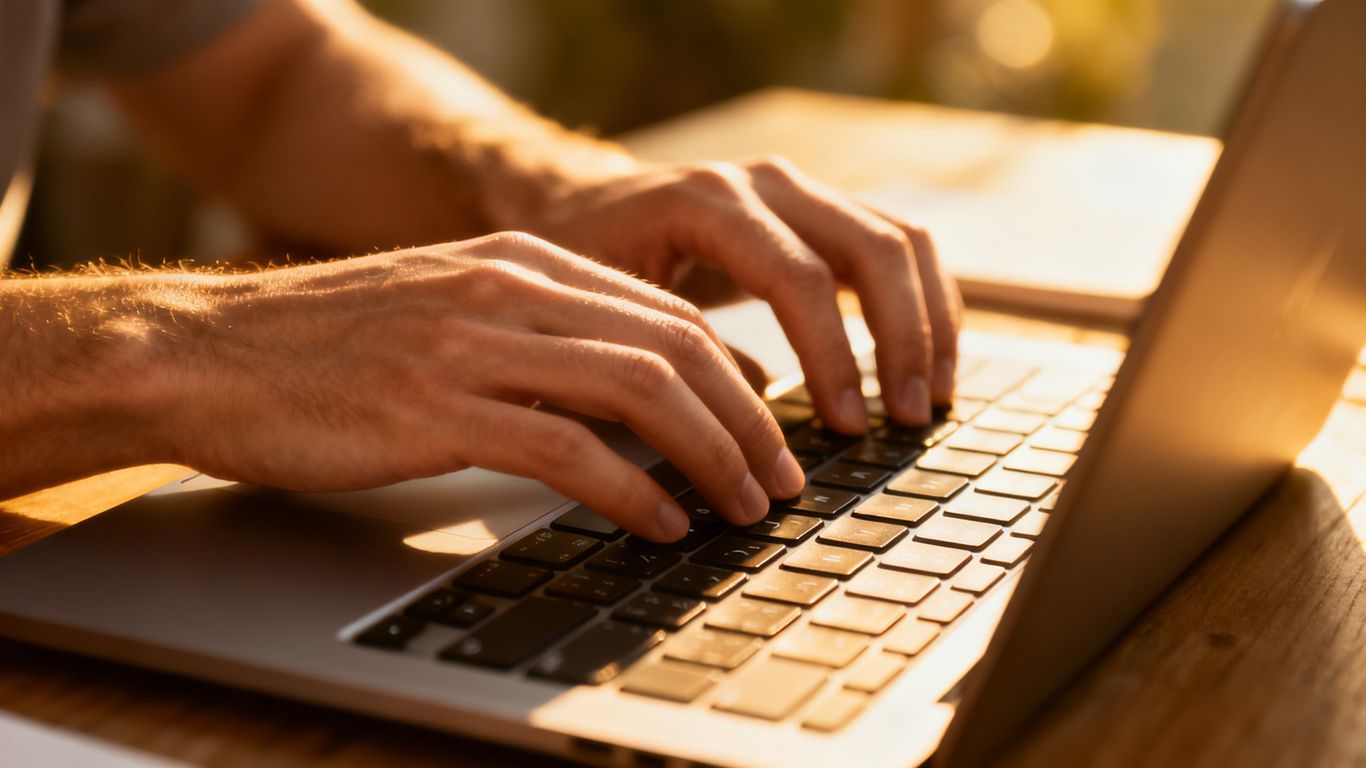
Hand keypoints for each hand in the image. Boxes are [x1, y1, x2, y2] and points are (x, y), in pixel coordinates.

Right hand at [163, 234, 805, 540]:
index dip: (736, 380)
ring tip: (741, 507)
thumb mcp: (449, 313)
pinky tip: (661, 521)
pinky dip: (633, 489)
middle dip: (747, 424)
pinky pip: (569, 448)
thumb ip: (539, 338)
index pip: (668, 315)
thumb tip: (628, 396)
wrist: (208, 352)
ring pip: (639, 389)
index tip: (766, 433)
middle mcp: (511, 289)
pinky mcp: (437, 406)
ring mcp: (474, 343)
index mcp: (523, 262)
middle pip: (675, 348)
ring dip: (710, 456)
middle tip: (777, 482)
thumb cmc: (329, 346)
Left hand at [519, 156, 962, 432]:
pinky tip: (926, 364)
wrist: (578, 200)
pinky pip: (898, 246)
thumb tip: (731, 449)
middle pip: (873, 246)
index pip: (798, 276)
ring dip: (929, 322)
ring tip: (930, 399)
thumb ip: (664, 361)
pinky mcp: (821, 212)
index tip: (846, 427)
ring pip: (901, 240)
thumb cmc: (584, 262)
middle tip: (903, 419)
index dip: (832, 355)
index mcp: (708, 201)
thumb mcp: (601, 310)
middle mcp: (766, 184)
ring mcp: (801, 191)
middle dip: (902, 338)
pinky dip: (925, 304)